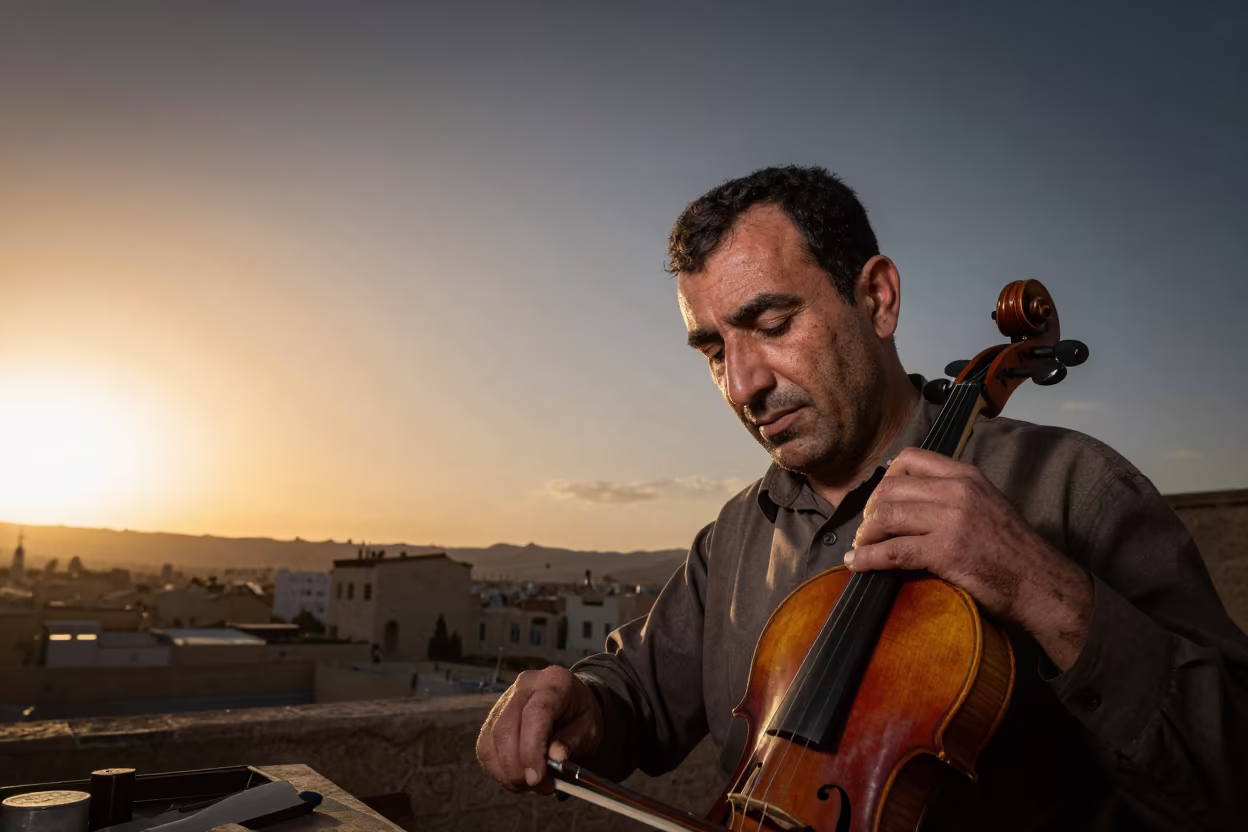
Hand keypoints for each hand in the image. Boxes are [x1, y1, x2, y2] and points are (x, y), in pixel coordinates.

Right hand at [476, 666, 603, 794]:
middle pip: (506, 729)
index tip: (537, 777)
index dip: (532, 749)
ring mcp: (504, 701)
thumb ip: (573, 741)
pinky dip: (498, 769)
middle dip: (517, 767)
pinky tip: (517, 777)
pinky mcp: (492, 718)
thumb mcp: (589, 727)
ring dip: (507, 772)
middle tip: (537, 786)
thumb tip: (555, 758)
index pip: (534, 714)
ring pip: (491, 741)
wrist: (570, 702)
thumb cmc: (580, 714)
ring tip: (531, 784)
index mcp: (554, 682)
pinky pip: (485, 748)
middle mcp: (524, 686)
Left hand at [846, 447, 1093, 670]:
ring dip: (865, 534)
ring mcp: (951, 519)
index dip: (885, 479)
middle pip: (891, 488)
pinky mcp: (945, 550)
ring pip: (887, 516)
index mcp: (966, 475)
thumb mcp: (986, 505)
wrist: (1040, 583)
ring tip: (860, 548)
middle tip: (865, 531)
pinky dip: (868, 558)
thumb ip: (952, 496)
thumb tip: (908, 501)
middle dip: (870, 510)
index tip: (878, 501)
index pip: (911, 459)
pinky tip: (856, 565)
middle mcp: (958, 490)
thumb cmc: (1012, 551)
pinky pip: (892, 550)